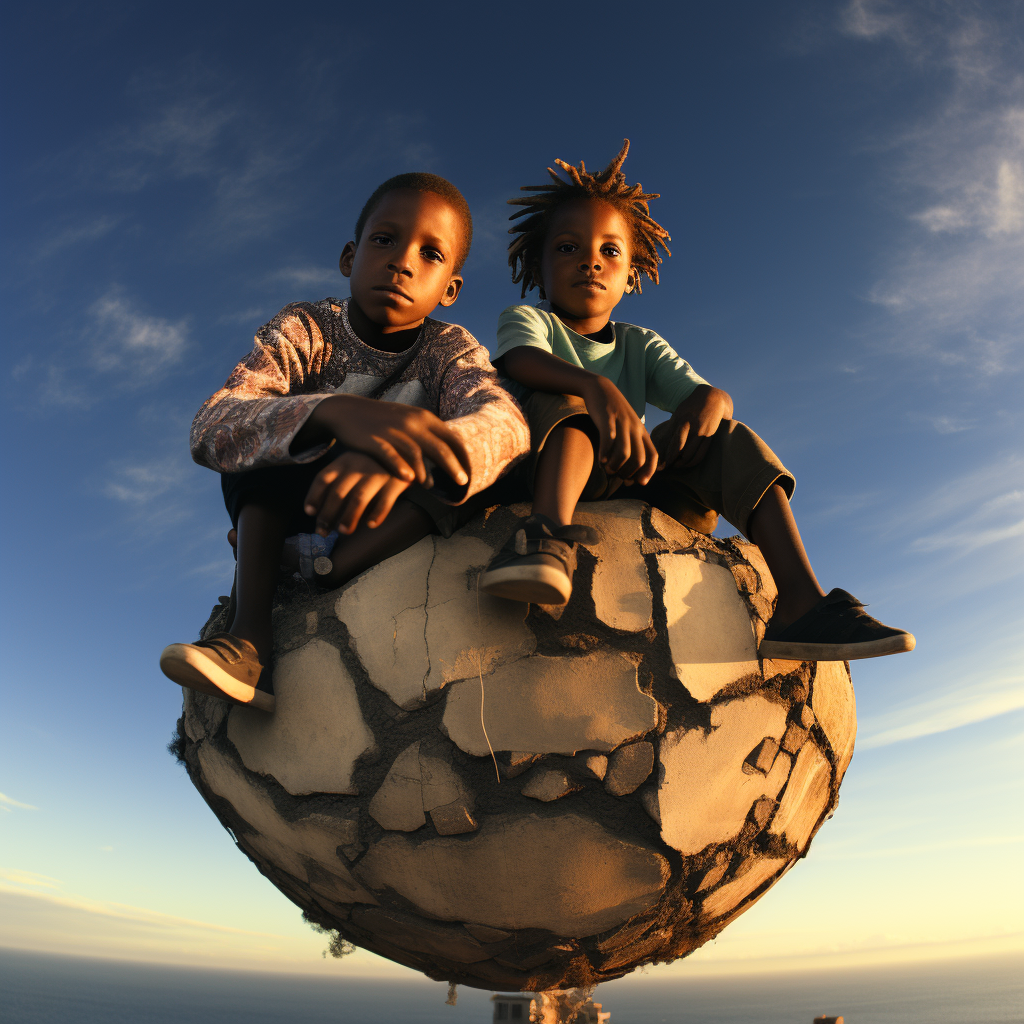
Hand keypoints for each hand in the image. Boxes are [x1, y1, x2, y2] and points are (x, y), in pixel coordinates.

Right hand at [299, 395, 471, 490]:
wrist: (348, 411)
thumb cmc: (383, 420)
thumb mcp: (409, 420)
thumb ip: (428, 433)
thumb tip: (448, 451)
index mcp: (424, 417)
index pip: (451, 438)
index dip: (462, 457)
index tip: (469, 472)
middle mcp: (412, 423)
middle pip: (439, 448)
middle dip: (453, 467)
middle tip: (463, 483)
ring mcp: (394, 431)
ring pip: (417, 453)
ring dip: (427, 472)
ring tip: (432, 487)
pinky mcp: (375, 440)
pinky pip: (390, 455)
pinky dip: (400, 467)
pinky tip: (409, 480)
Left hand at [303, 451, 410, 535]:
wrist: (409, 451)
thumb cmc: (375, 463)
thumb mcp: (354, 464)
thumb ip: (340, 482)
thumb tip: (321, 512)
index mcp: (345, 461)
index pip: (323, 478)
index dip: (314, 496)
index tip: (309, 512)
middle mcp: (358, 466)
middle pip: (338, 492)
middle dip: (328, 514)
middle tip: (322, 532)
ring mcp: (377, 473)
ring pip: (359, 498)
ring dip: (349, 516)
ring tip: (343, 531)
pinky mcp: (396, 481)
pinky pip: (385, 501)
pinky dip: (378, 514)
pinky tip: (371, 525)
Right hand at [582, 377, 657, 485]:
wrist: (600, 388)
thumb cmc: (613, 413)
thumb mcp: (627, 428)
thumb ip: (631, 446)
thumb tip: (630, 472)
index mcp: (642, 432)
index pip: (653, 456)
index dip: (648, 472)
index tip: (637, 483)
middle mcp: (634, 428)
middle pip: (639, 459)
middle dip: (628, 473)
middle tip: (617, 475)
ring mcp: (621, 423)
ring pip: (624, 453)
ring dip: (615, 467)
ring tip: (607, 470)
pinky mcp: (607, 419)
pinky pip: (609, 440)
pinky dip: (605, 454)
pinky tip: (600, 461)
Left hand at [651, 385, 732, 470]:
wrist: (714, 399)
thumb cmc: (693, 406)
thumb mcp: (680, 412)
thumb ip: (673, 426)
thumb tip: (662, 440)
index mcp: (682, 419)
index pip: (673, 442)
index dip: (668, 455)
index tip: (662, 462)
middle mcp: (692, 426)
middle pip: (680, 449)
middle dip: (673, 460)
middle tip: (667, 466)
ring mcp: (702, 432)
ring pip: (690, 454)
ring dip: (682, 463)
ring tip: (676, 465)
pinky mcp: (710, 436)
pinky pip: (701, 453)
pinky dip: (693, 461)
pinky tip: (687, 462)